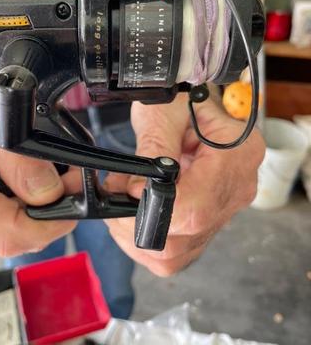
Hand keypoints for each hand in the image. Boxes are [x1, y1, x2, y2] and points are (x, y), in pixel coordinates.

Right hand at [0, 72, 75, 260]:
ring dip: (33, 211)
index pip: (4, 232)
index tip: (74, 195)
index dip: (50, 220)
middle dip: (47, 211)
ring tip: (37, 175)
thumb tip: (47, 191)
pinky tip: (16, 186)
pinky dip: (17, 211)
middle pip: (11, 237)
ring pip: (8, 238)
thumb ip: (14, 150)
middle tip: (65, 177)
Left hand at [105, 92, 264, 275]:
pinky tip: (134, 214)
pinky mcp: (206, 220)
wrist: (191, 108)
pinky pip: (176, 250)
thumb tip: (139, 192)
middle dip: (136, 223)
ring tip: (123, 201)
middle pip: (186, 236)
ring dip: (137, 233)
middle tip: (117, 194)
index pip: (197, 207)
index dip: (156, 208)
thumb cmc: (180, 100)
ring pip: (177, 252)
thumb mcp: (164, 112)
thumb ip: (155, 149)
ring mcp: (222, 209)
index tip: (128, 191)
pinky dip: (146, 238)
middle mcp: (235, 189)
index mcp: (236, 156)